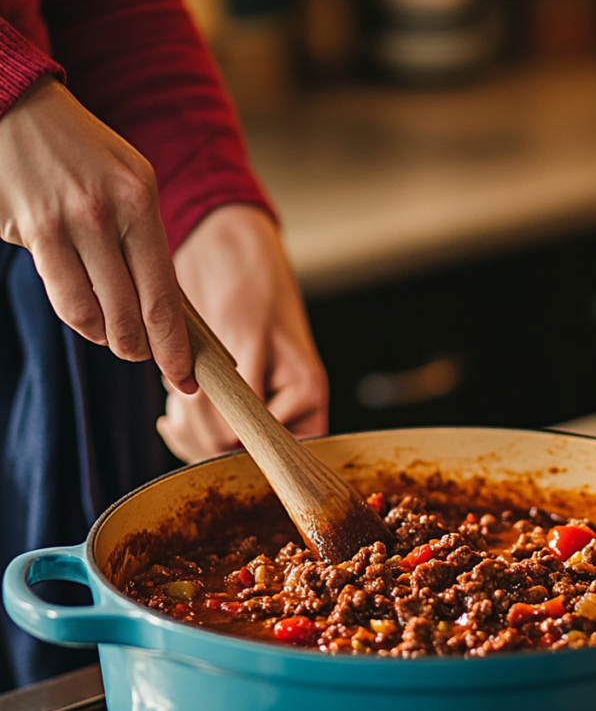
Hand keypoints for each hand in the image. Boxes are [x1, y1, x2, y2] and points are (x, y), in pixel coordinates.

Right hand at [0, 76, 194, 391]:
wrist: (18, 109)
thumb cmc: (84, 155)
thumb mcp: (132, 184)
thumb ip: (148, 242)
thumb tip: (168, 309)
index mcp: (141, 201)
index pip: (164, 297)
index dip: (175, 348)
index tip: (185, 378)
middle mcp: (105, 212)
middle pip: (132, 315)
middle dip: (144, 352)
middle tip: (149, 359)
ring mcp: (64, 223)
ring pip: (95, 316)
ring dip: (111, 340)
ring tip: (119, 338)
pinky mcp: (30, 231)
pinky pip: (64, 299)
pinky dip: (82, 320)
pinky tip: (92, 319)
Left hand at [157, 205, 327, 461]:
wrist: (226, 256)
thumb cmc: (251, 286)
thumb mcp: (251, 337)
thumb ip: (247, 392)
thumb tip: (233, 442)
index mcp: (308, 396)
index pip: (282, 450)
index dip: (246, 447)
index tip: (219, 433)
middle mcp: (286, 410)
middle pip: (244, 454)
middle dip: (207, 434)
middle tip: (187, 402)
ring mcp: (253, 411)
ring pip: (217, 449)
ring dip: (190, 429)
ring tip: (179, 396)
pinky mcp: (224, 406)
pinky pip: (202, 437)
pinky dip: (182, 427)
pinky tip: (171, 416)